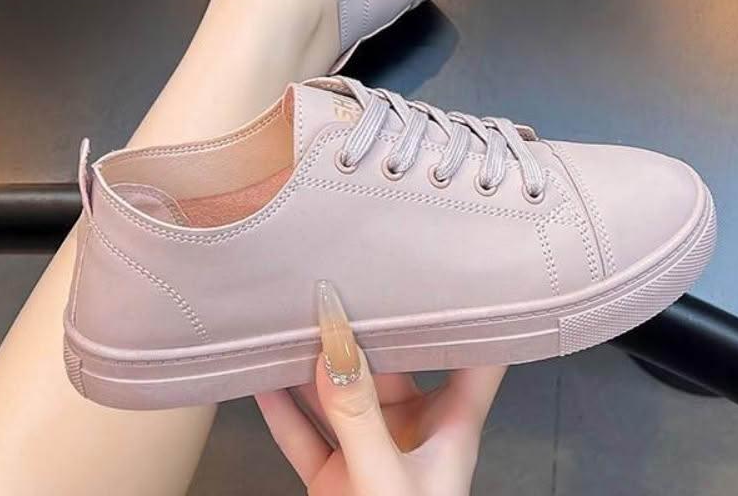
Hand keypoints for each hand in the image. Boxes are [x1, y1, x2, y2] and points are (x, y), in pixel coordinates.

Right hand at [256, 281, 505, 495]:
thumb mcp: (386, 480)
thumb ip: (359, 414)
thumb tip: (333, 345)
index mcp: (452, 429)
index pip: (479, 359)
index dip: (481, 312)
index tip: (467, 263)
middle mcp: (413, 430)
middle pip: (394, 364)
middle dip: (368, 325)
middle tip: (345, 272)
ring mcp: (370, 451)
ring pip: (342, 392)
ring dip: (316, 361)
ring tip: (291, 310)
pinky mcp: (333, 478)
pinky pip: (303, 432)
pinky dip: (280, 406)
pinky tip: (256, 373)